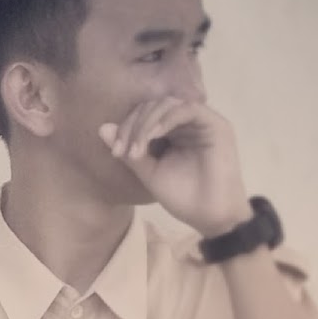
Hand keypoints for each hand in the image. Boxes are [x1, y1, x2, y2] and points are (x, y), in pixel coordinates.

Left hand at [99, 96, 247, 236]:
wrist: (208, 214)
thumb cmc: (181, 196)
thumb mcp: (148, 172)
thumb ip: (129, 151)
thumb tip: (102, 128)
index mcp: (171, 132)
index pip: (144, 115)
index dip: (126, 128)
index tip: (115, 152)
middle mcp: (186, 122)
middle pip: (153, 106)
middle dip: (133, 125)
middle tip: (122, 150)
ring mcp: (201, 121)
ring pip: (168, 104)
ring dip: (147, 122)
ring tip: (137, 147)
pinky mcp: (215, 124)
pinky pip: (188, 109)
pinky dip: (167, 118)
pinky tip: (153, 134)